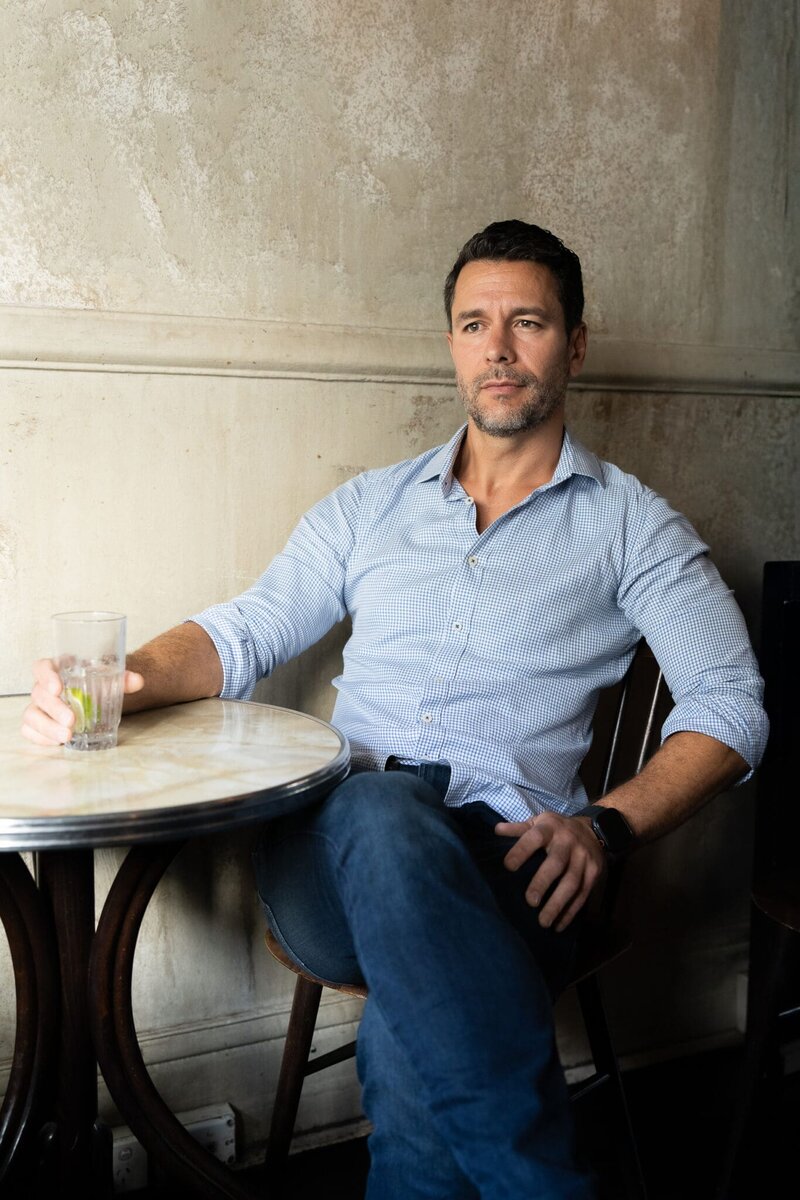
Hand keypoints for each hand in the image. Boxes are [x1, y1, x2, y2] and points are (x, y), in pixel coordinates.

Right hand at [21, 658, 144, 745]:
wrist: (98, 694)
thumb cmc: (98, 682)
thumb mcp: (110, 677)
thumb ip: (123, 678)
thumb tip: (138, 681)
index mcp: (58, 668)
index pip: (41, 667)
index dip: (46, 677)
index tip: (58, 688)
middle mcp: (44, 686)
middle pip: (38, 694)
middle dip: (54, 709)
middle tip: (72, 720)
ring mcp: (39, 705)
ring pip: (31, 715)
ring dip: (47, 727)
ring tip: (67, 736)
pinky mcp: (38, 722)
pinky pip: (29, 730)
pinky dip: (41, 737)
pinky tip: (56, 742)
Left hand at [495, 811, 605, 931]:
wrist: (594, 830)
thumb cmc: (557, 829)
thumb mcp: (539, 822)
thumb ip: (519, 828)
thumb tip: (497, 829)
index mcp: (550, 828)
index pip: (535, 837)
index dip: (522, 850)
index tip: (508, 866)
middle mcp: (568, 842)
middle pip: (556, 863)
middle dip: (543, 882)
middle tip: (530, 901)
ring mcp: (583, 858)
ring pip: (572, 883)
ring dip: (558, 904)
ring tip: (543, 922)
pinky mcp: (594, 873)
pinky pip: (583, 894)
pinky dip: (570, 911)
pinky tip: (559, 925)